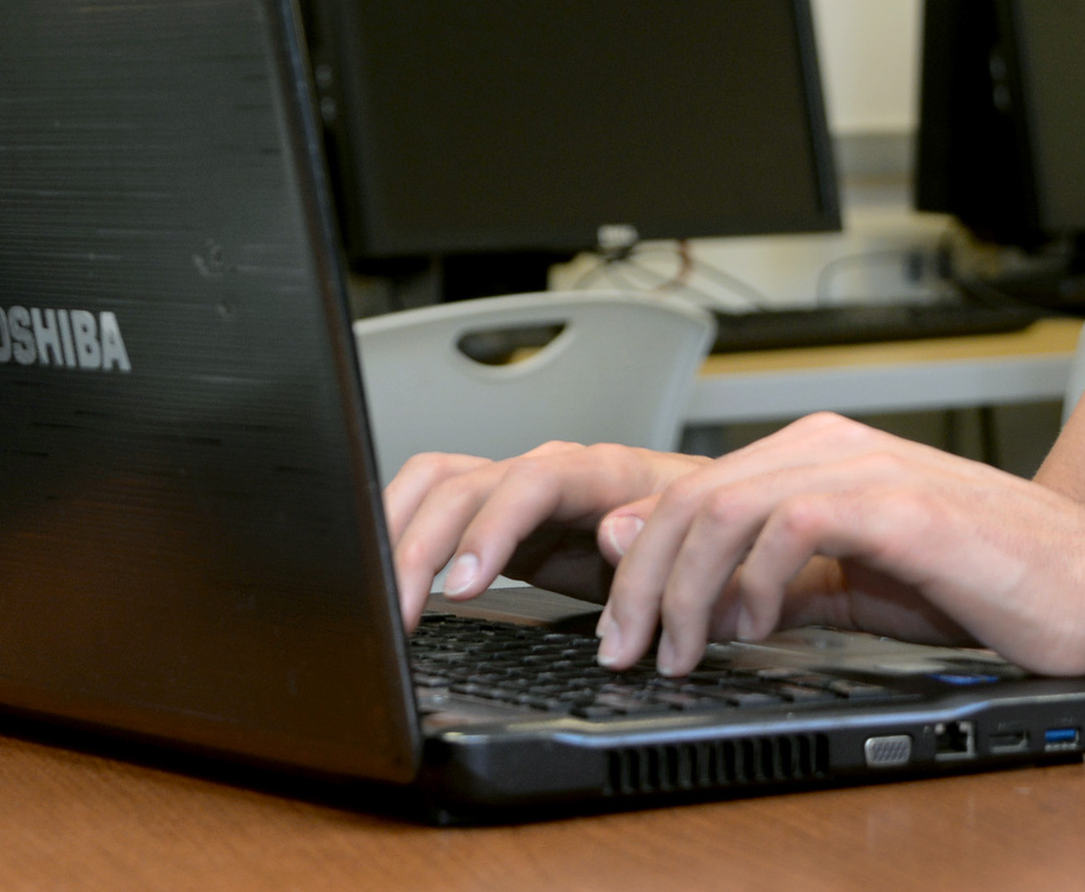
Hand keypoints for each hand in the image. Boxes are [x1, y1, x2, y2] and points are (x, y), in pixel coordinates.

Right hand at [382, 441, 704, 627]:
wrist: (703, 534)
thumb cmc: (704, 535)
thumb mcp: (700, 540)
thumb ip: (661, 533)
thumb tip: (613, 534)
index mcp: (604, 472)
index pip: (532, 482)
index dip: (490, 529)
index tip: (461, 585)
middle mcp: (551, 471)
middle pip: (466, 485)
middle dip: (422, 545)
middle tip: (401, 613)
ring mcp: (519, 490)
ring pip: (437, 484)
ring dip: (398, 532)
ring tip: (380, 596)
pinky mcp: (499, 516)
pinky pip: (435, 501)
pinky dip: (401, 527)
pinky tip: (383, 569)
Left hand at [592, 413, 1084, 678]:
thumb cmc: (988, 583)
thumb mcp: (856, 586)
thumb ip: (774, 582)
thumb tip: (687, 594)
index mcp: (819, 457)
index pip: (692, 490)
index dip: (639, 559)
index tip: (621, 626)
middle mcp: (834, 447)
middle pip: (690, 494)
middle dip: (640, 580)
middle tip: (625, 648)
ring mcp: (868, 469)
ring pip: (724, 505)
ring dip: (682, 588)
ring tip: (678, 651)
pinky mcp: (901, 506)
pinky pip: (792, 524)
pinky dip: (752, 581)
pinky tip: (750, 631)